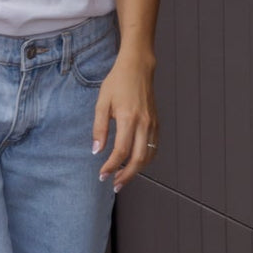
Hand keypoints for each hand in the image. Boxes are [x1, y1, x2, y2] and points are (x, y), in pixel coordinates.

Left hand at [92, 54, 158, 191]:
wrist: (138, 67)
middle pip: (138, 159)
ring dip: (136, 170)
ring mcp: (152, 124)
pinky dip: (145, 159)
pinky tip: (134, 163)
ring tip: (122, 177)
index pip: (120, 151)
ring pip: (148, 155)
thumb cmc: (117, 83)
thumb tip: (96, 151)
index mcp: (128, 119)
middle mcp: (144, 123)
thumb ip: (99, 129)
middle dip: (126, 175)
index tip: (101, 175)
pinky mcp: (156, 123)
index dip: (110, 167)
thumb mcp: (101, 104)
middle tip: (114, 185)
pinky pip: (153, 147)